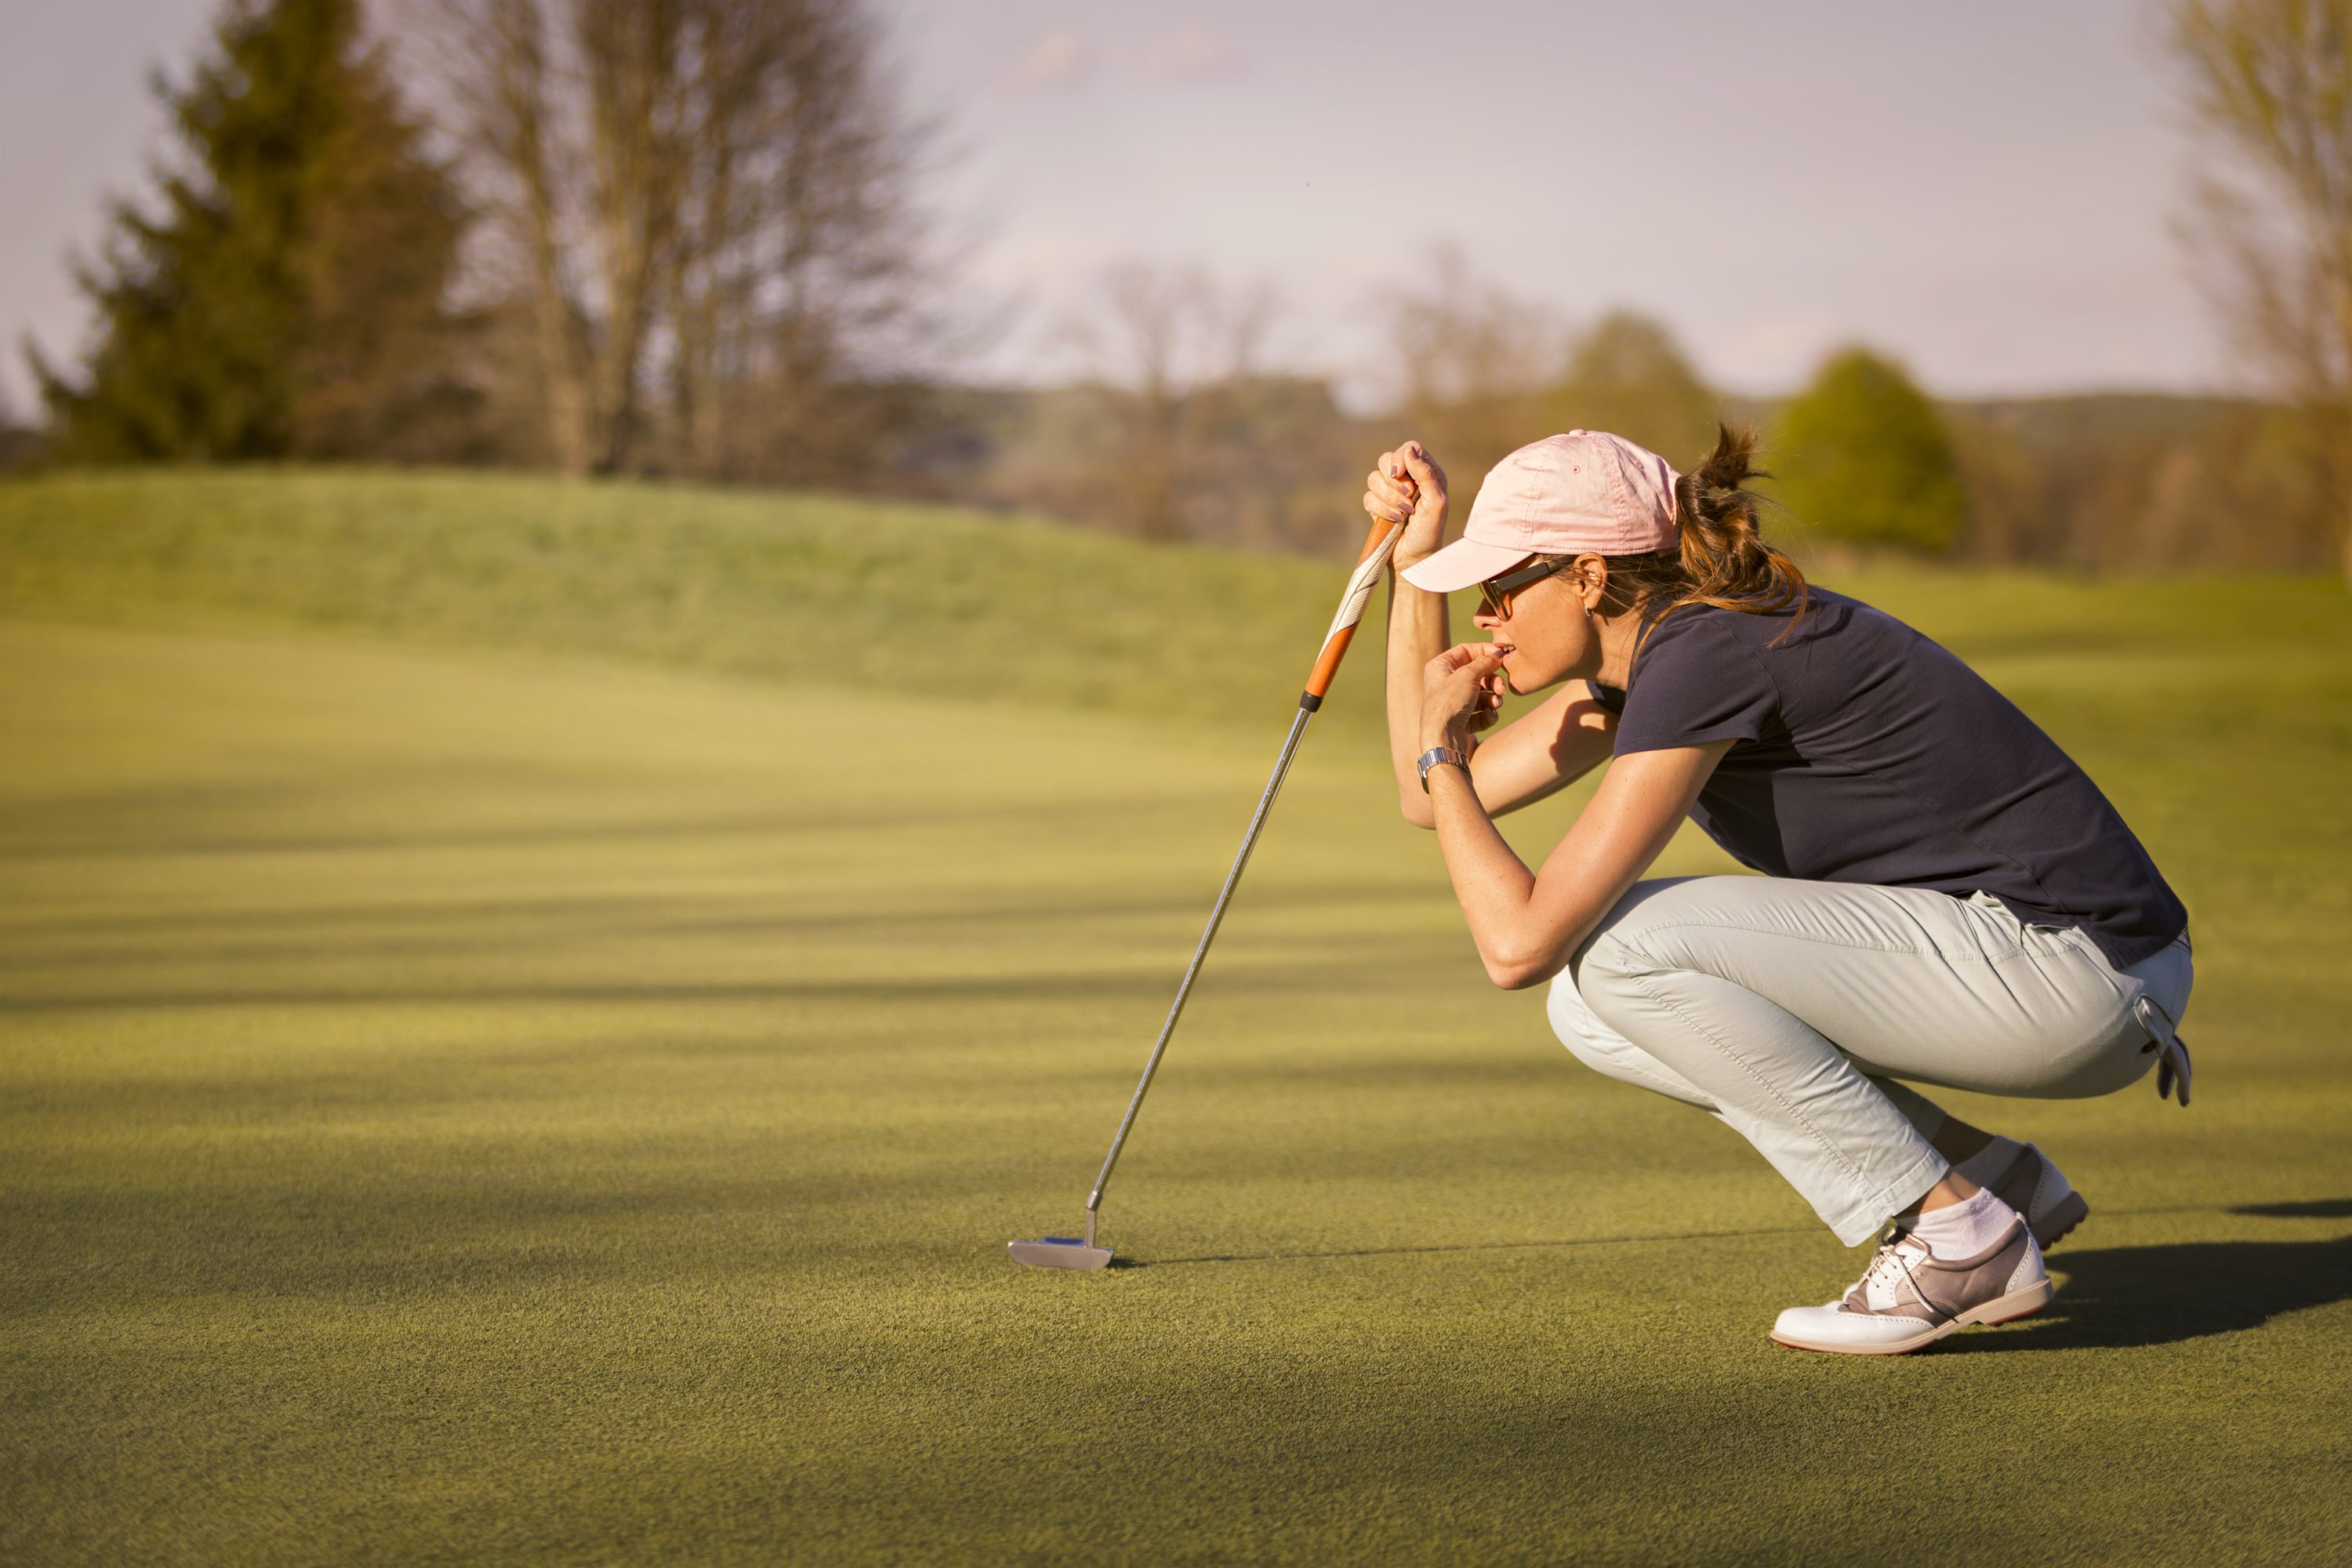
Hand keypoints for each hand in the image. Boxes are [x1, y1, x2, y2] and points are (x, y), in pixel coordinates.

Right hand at [1362, 441, 1448, 567]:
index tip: (1400, 475)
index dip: (1401, 458)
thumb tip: (1408, 451)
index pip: (1410, 448)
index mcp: (1427, 473)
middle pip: (1387, 459)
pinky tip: (1393, 521)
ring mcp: (1391, 492)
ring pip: (1374, 478)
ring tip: (1403, 514)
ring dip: (1387, 497)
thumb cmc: (1430, 532)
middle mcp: (1408, 479)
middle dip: (1393, 481)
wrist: (1414, 559)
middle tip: (1408, 498)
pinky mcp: (1377, 506)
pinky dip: (1380, 509)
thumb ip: (1426, 475)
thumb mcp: (1436, 503)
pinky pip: (1368, 496)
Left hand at [1419, 641, 1506, 752]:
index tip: (1502, 656)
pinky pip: (1481, 710)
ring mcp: (1455, 701)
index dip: (1486, 652)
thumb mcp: (1467, 675)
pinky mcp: (1462, 718)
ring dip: (1493, 698)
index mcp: (1441, 666)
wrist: (1443, 738)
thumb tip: (1497, 655)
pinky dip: (1488, 712)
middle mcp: (1446, 682)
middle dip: (1493, 680)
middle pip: (1478, 673)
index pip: (1467, 650)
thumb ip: (1484, 662)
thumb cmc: (1449, 702)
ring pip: (1482, 693)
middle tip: (1501, 688)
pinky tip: (1489, 715)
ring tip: (1496, 704)